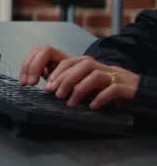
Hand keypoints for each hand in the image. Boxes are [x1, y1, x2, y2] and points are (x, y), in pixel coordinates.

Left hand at [21, 45, 138, 109]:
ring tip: (69, 102)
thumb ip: (62, 79)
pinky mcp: (121, 85)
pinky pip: (109, 89)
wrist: (131, 89)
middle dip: (61, 79)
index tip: (35, 85)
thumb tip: (41, 82)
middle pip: (73, 65)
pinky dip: (99, 97)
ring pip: (91, 75)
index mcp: (79, 63)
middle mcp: (92, 64)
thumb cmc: (100, 86)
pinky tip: (91, 105)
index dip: (44, 70)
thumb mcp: (78, 81)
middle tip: (52, 94)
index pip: (59, 59)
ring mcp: (108, 73)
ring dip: (77, 89)